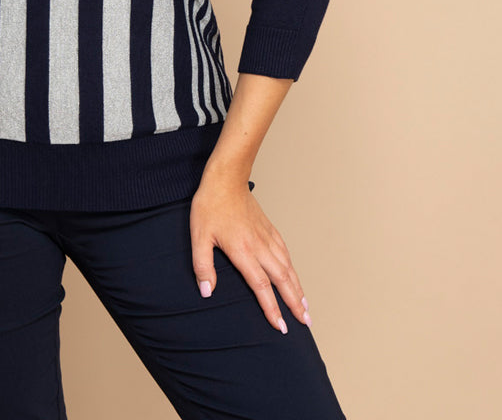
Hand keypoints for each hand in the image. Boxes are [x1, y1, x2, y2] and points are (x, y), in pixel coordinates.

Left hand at [189, 169, 310, 332]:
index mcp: (243, 251)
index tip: (281, 327)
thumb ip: (203, 265)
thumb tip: (207, 292)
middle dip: (294, 304)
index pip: (262, 287)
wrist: (226, 178)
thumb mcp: (199, 236)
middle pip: (282, 280)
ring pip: (288, 267)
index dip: (272, 309)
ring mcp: (267, 236)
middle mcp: (260, 246)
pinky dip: (293, 268)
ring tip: (305, 306)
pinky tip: (294, 275)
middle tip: (305, 323)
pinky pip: (285, 252)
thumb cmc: (210, 206)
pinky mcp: (269, 228)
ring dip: (297, 288)